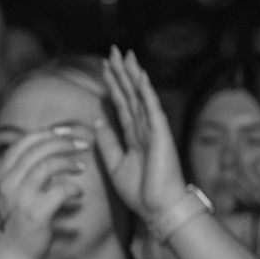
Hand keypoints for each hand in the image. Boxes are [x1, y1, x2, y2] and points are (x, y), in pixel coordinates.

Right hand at [0, 124, 91, 258]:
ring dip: (69, 162)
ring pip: (47, 165)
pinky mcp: (35, 214)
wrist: (8, 256)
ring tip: (81, 167)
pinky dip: (73, 188)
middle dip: (63, 142)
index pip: (23, 142)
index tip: (65, 135)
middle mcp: (6, 183)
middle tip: (81, 145)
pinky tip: (78, 192)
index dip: (47, 133)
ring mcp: (19, 198)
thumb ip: (21, 173)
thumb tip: (46, 151)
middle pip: (37, 149)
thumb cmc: (13, 222)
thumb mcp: (8, 193)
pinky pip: (60, 191)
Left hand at [92, 48, 189, 226]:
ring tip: (125, 55)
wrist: (158, 208)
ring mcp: (153, 129)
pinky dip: (145, 91)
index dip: (112, 85)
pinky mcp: (160, 134)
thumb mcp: (114, 164)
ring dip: (132, 75)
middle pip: (129, 94)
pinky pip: (151, 108)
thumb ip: (107, 143)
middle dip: (121, 73)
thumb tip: (98, 122)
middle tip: (114, 51)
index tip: (104, 67)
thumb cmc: (140, 191)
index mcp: (133, 135)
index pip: (120, 104)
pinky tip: (139, 76)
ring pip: (139, 96)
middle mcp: (143, 128)